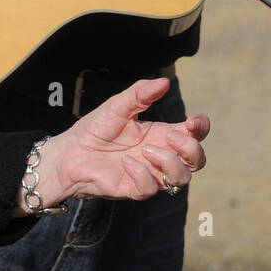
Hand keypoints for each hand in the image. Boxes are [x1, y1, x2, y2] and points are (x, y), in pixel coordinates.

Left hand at [31, 79, 209, 205]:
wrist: (69, 153)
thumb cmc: (95, 129)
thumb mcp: (118, 106)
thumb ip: (140, 94)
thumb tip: (165, 82)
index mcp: (160, 134)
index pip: (194, 135)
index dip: (201, 128)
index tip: (194, 121)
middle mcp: (159, 156)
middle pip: (196, 160)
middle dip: (192, 149)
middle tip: (171, 137)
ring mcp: (149, 174)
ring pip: (181, 179)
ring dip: (169, 163)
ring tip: (146, 151)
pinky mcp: (133, 188)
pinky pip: (150, 188)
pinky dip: (143, 175)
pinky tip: (126, 162)